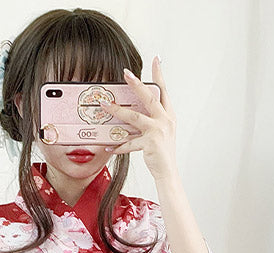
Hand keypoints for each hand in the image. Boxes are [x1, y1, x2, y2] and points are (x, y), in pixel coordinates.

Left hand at [100, 55, 176, 181]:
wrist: (168, 172)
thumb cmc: (162, 152)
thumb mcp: (159, 132)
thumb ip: (149, 120)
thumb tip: (131, 111)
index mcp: (168, 115)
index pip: (163, 91)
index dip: (159, 74)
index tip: (156, 59)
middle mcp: (165, 120)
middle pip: (149, 98)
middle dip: (136, 84)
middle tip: (126, 72)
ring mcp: (158, 131)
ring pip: (134, 117)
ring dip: (118, 110)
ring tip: (104, 105)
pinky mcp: (150, 143)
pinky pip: (130, 142)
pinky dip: (118, 145)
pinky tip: (108, 147)